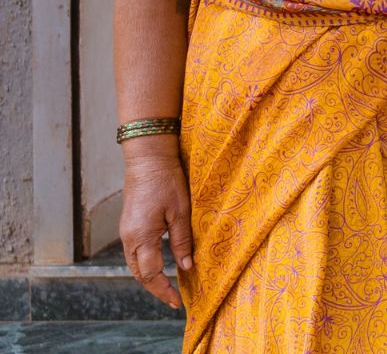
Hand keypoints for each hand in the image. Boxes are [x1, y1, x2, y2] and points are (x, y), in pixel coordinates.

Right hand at [120, 146, 192, 308]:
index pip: (151, 274)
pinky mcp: (128, 225)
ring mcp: (126, 232)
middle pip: (139, 273)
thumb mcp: (180, 212)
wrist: (147, 159)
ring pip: (134, 264)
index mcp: (141, 237)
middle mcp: (129, 238)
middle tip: (173, 299)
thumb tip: (186, 268)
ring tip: (167, 287)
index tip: (177, 302)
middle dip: (155, 288)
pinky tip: (158, 266)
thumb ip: (181, 241)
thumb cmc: (167, 181)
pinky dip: (145, 265)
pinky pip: (134, 253)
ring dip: (149, 278)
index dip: (164, 290)